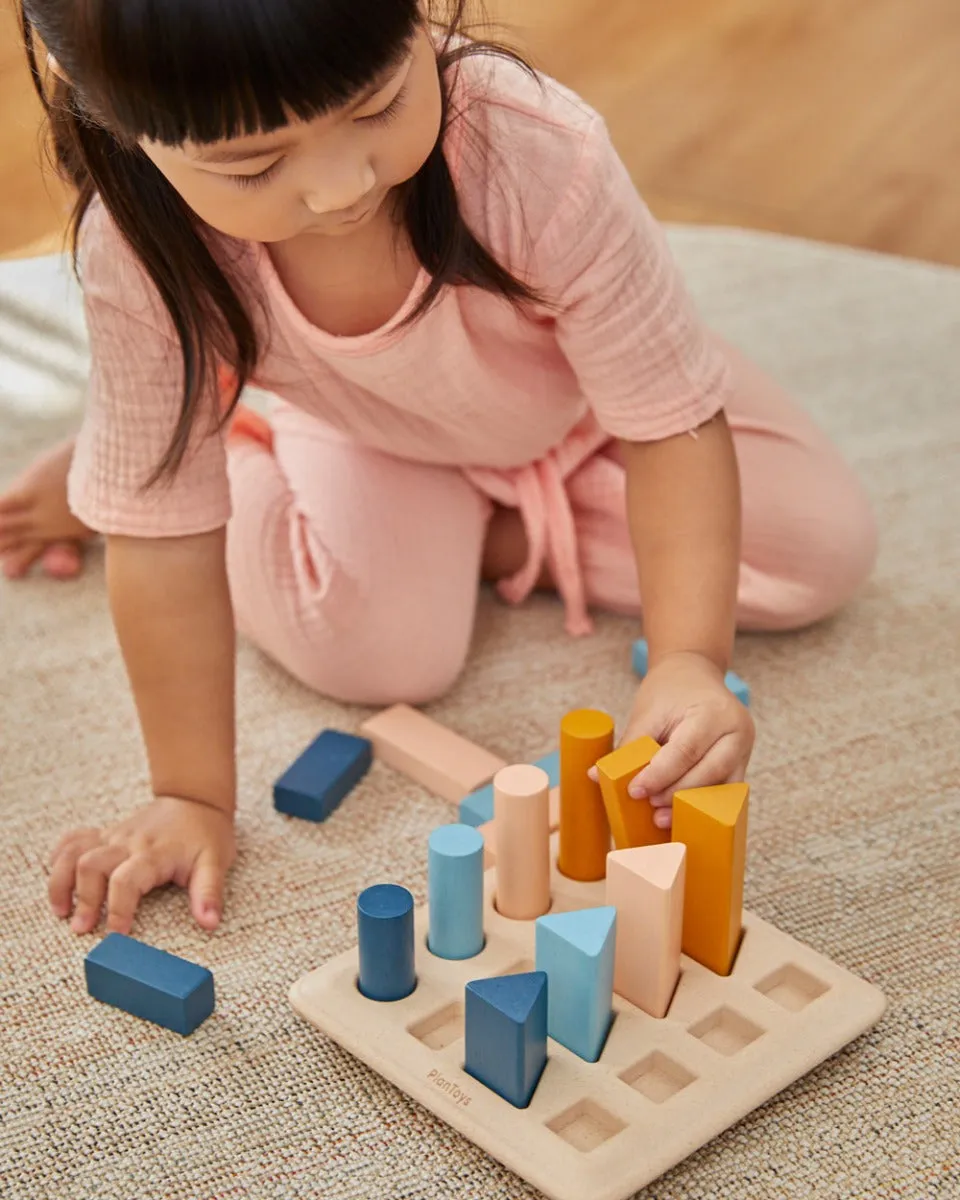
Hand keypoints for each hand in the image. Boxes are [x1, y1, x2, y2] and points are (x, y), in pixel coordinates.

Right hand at [48, 795, 236, 934]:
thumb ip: (209, 892)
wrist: (195, 799)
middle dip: (84, 899)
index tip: (117, 935)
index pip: (126, 880)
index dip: (118, 908)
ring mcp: (113, 836)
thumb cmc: (206, 834)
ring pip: (74, 852)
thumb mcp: (216, 862)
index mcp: (154, 853)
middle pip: (91, 865)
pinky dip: (59, 858)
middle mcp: (128, 843)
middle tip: (82, 929)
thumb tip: (209, 922)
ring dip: (62, 881)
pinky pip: (73, 840)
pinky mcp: (105, 834)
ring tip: (61, 911)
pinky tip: (58, 880)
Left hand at [617, 651, 754, 830]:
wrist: (695, 674)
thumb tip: (597, 776)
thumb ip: (629, 746)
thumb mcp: (647, 712)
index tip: (635, 791)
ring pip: (722, 788)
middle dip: (676, 795)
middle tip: (650, 808)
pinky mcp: (743, 762)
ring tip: (661, 818)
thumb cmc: (670, 690)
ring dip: (691, 806)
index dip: (660, 775)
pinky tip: (680, 814)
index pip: (686, 750)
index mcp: (713, 712)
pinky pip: (725, 790)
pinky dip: (702, 804)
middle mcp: (737, 731)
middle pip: (709, 772)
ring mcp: (745, 748)